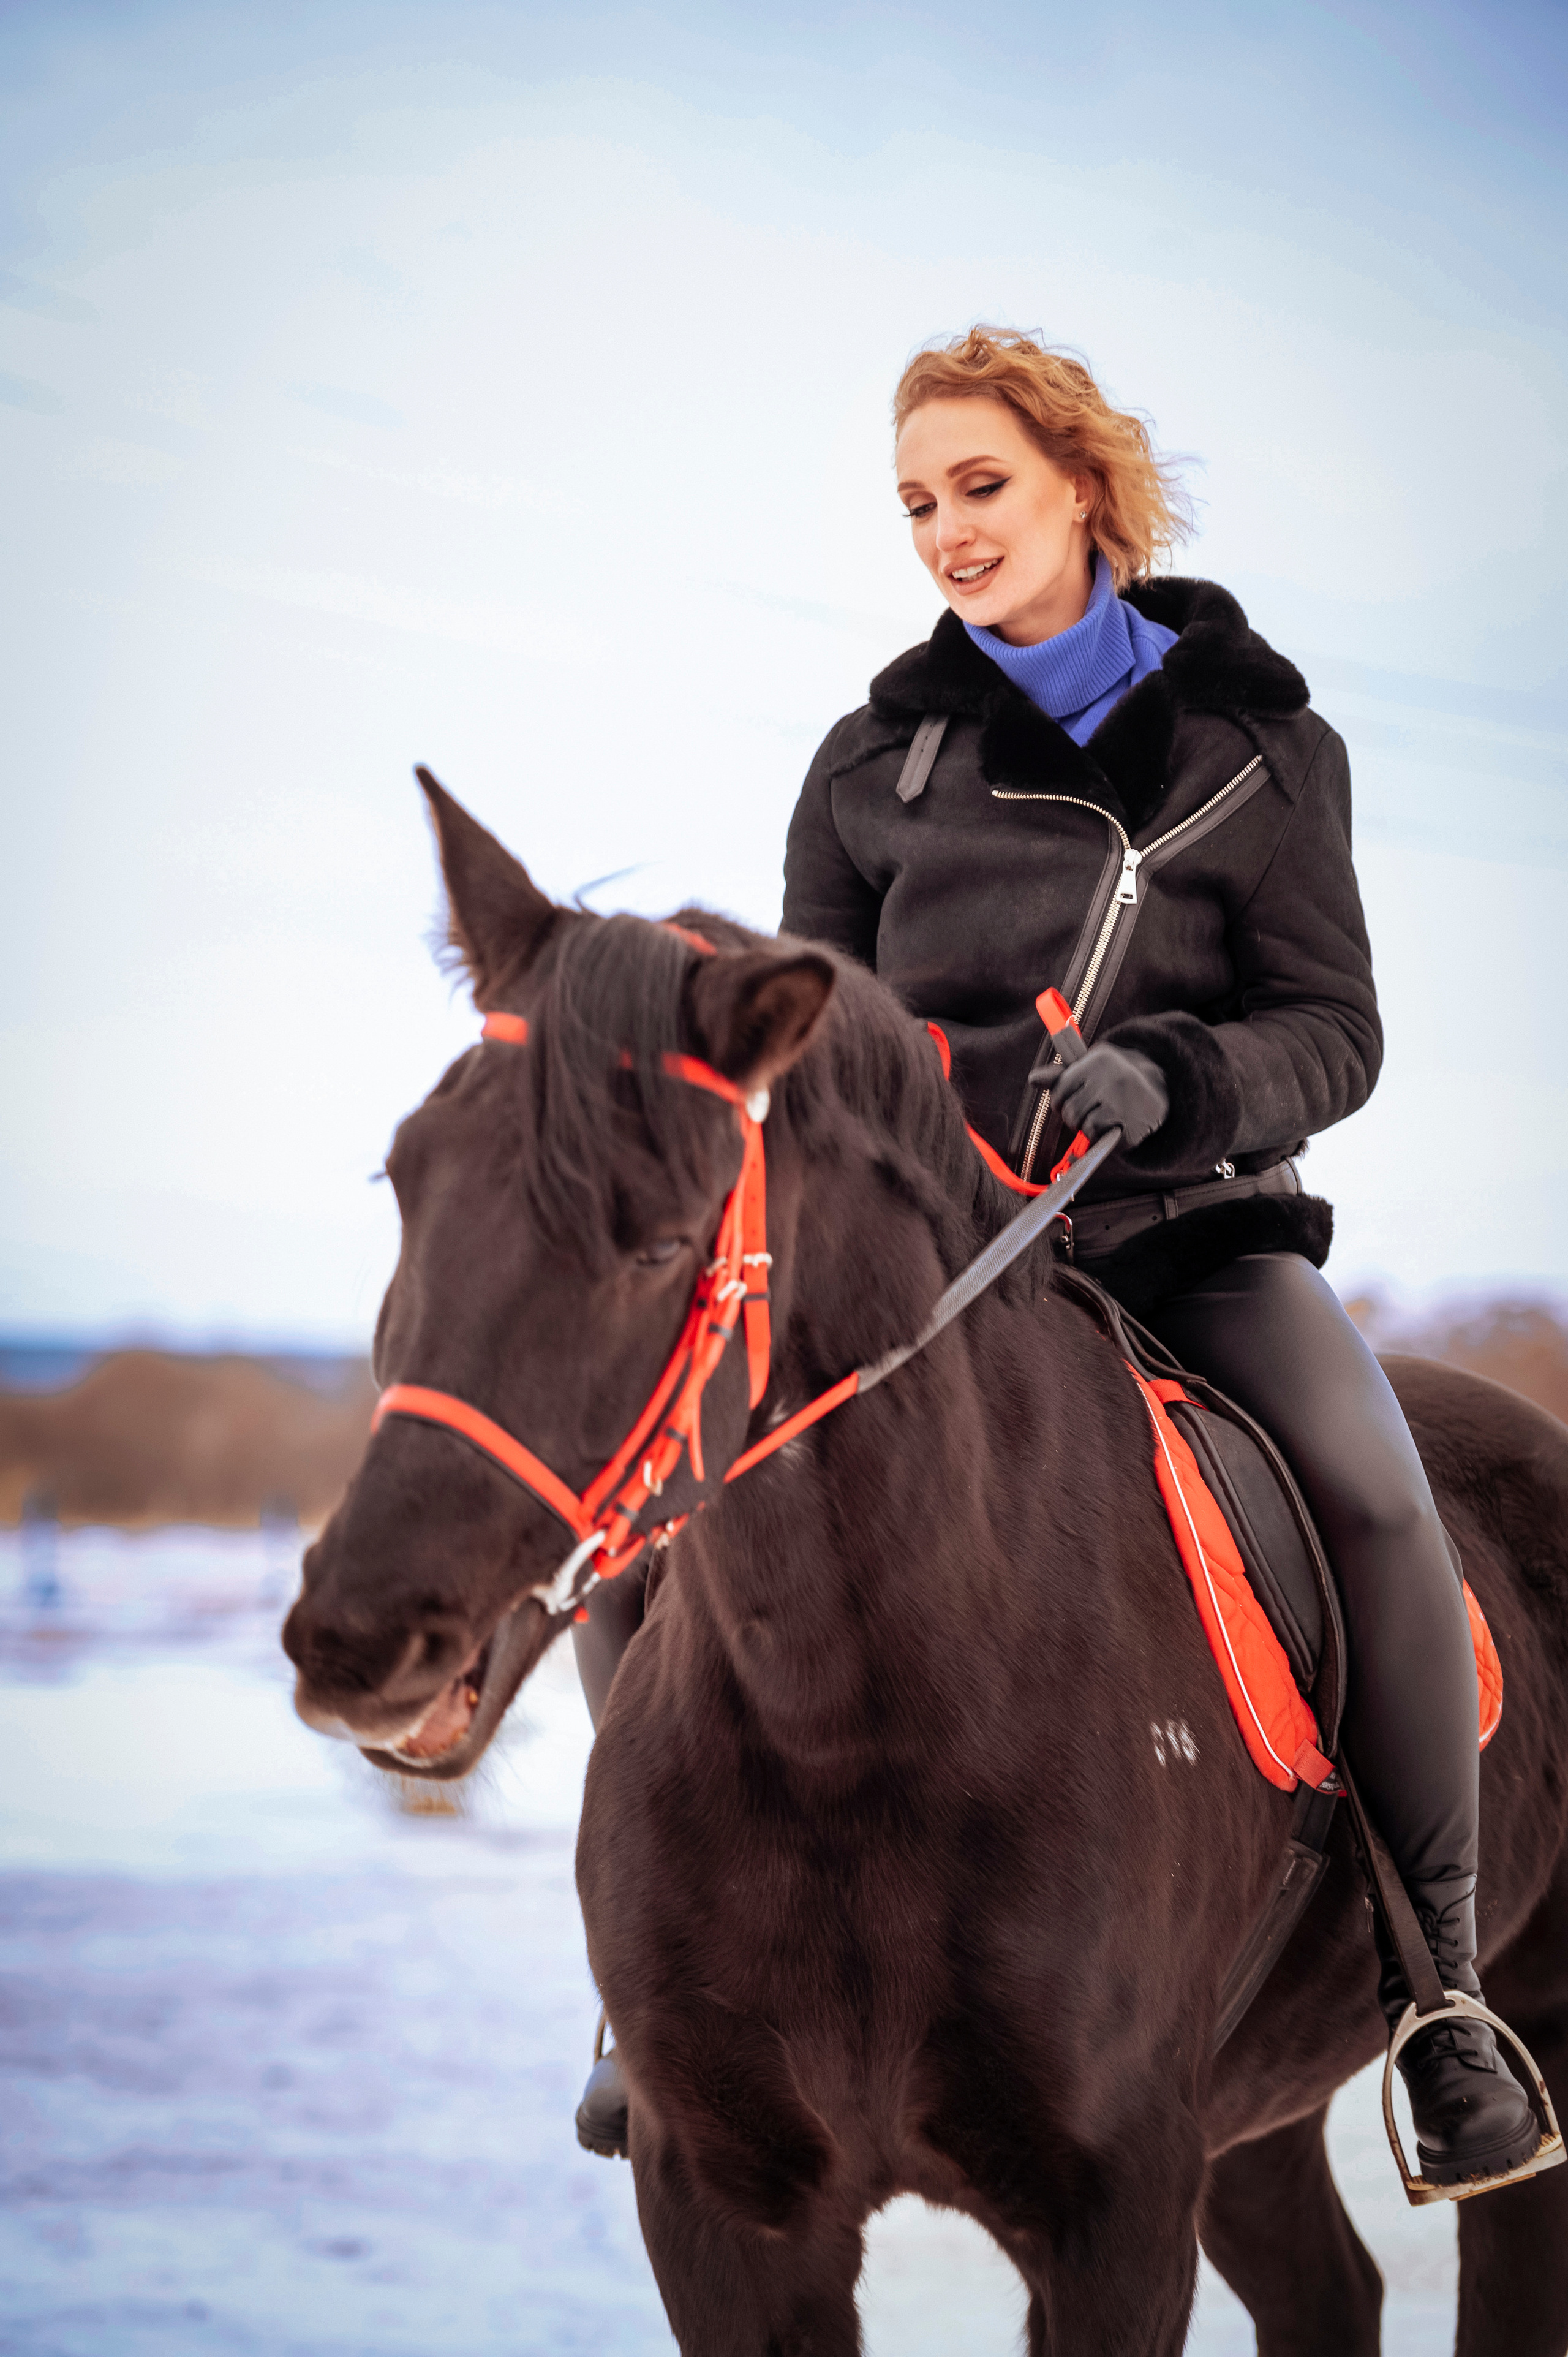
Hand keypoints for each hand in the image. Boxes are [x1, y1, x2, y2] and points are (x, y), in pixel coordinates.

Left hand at [1048, 1044, 1168, 1148]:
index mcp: (1098, 1059)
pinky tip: (1110, 1125)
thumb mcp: (1090, 1069)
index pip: (1061, 1086)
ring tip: (1098, 1118)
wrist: (1157, 1091)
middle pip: (1068, 1109)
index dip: (1059, 1099)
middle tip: (1086, 1112)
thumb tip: (1033, 1079)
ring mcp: (1121, 1100)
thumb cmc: (1114, 1080)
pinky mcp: (1128, 1122)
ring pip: (1080, 1123)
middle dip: (1072, 1116)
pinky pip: (1095, 1134)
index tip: (1068, 1101)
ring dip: (1084, 1126)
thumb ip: (1061, 1075)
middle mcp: (1110, 1077)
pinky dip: (1097, 1134)